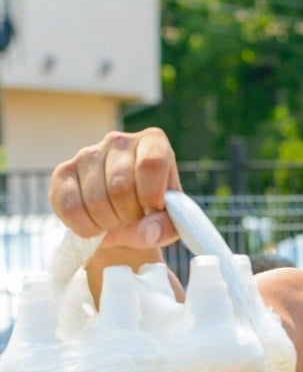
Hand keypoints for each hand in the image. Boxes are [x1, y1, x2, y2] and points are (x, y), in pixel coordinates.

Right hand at [48, 128, 182, 249]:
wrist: (123, 223)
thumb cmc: (153, 217)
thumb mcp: (170, 224)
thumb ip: (166, 227)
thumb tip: (146, 231)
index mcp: (153, 143)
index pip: (151, 163)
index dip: (152, 196)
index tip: (152, 211)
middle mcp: (119, 141)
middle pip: (121, 187)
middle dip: (129, 216)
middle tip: (133, 220)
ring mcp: (88, 154)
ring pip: (96, 200)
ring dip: (108, 224)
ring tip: (116, 223)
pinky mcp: (63, 172)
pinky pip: (70, 207)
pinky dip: (86, 227)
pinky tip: (96, 227)